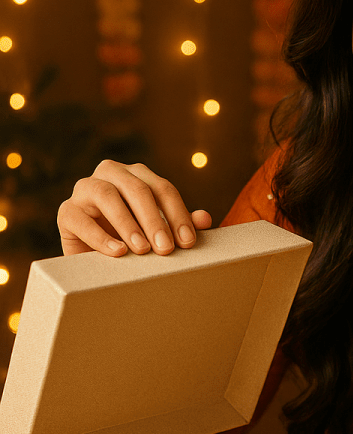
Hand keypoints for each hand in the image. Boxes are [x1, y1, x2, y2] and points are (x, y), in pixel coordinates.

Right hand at [57, 160, 211, 256]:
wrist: (96, 259)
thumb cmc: (134, 240)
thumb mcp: (160, 233)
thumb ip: (181, 224)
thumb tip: (205, 219)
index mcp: (137, 175)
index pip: (162, 188)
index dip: (178, 214)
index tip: (188, 242)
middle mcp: (110, 174)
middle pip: (137, 188)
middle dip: (155, 220)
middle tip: (166, 249)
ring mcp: (85, 189)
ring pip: (107, 195)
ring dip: (127, 223)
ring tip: (142, 249)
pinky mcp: (67, 211)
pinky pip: (80, 218)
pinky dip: (100, 237)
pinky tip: (117, 252)